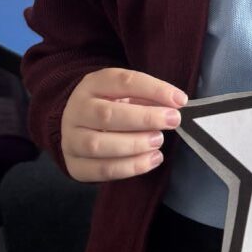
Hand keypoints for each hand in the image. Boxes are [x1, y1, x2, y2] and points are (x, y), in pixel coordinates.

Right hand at [61, 67, 187, 182]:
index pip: (123, 82)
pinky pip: (100, 170)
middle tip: (172, 121)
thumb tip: (176, 103)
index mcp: (92, 84)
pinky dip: (129, 167)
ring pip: (98, 145)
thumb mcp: (126, 92)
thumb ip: (148, 96)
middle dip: (144, 119)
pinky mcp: (74, 165)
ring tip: (158, 142)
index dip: (154, 89)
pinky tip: (152, 160)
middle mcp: (76, 110)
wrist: (77, 124)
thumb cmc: (111, 105)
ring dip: (134, 145)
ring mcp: (71, 139)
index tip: (180, 100)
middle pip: (107, 115)